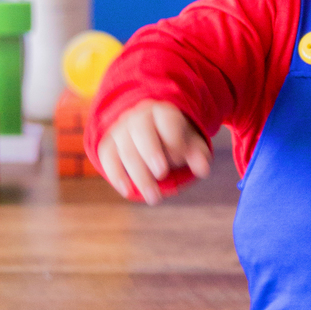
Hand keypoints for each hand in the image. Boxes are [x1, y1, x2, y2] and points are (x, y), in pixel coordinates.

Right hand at [97, 100, 211, 204]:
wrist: (152, 135)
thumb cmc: (176, 141)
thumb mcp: (192, 145)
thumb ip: (199, 155)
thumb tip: (203, 170)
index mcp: (163, 112)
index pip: (166, 121)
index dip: (174, 140)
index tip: (180, 158)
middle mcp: (138, 117)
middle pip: (141, 132)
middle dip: (151, 154)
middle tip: (162, 175)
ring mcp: (121, 129)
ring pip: (125, 149)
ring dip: (138, 175)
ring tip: (153, 197)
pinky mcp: (108, 144)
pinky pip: (107, 157)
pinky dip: (116, 175)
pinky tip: (128, 192)